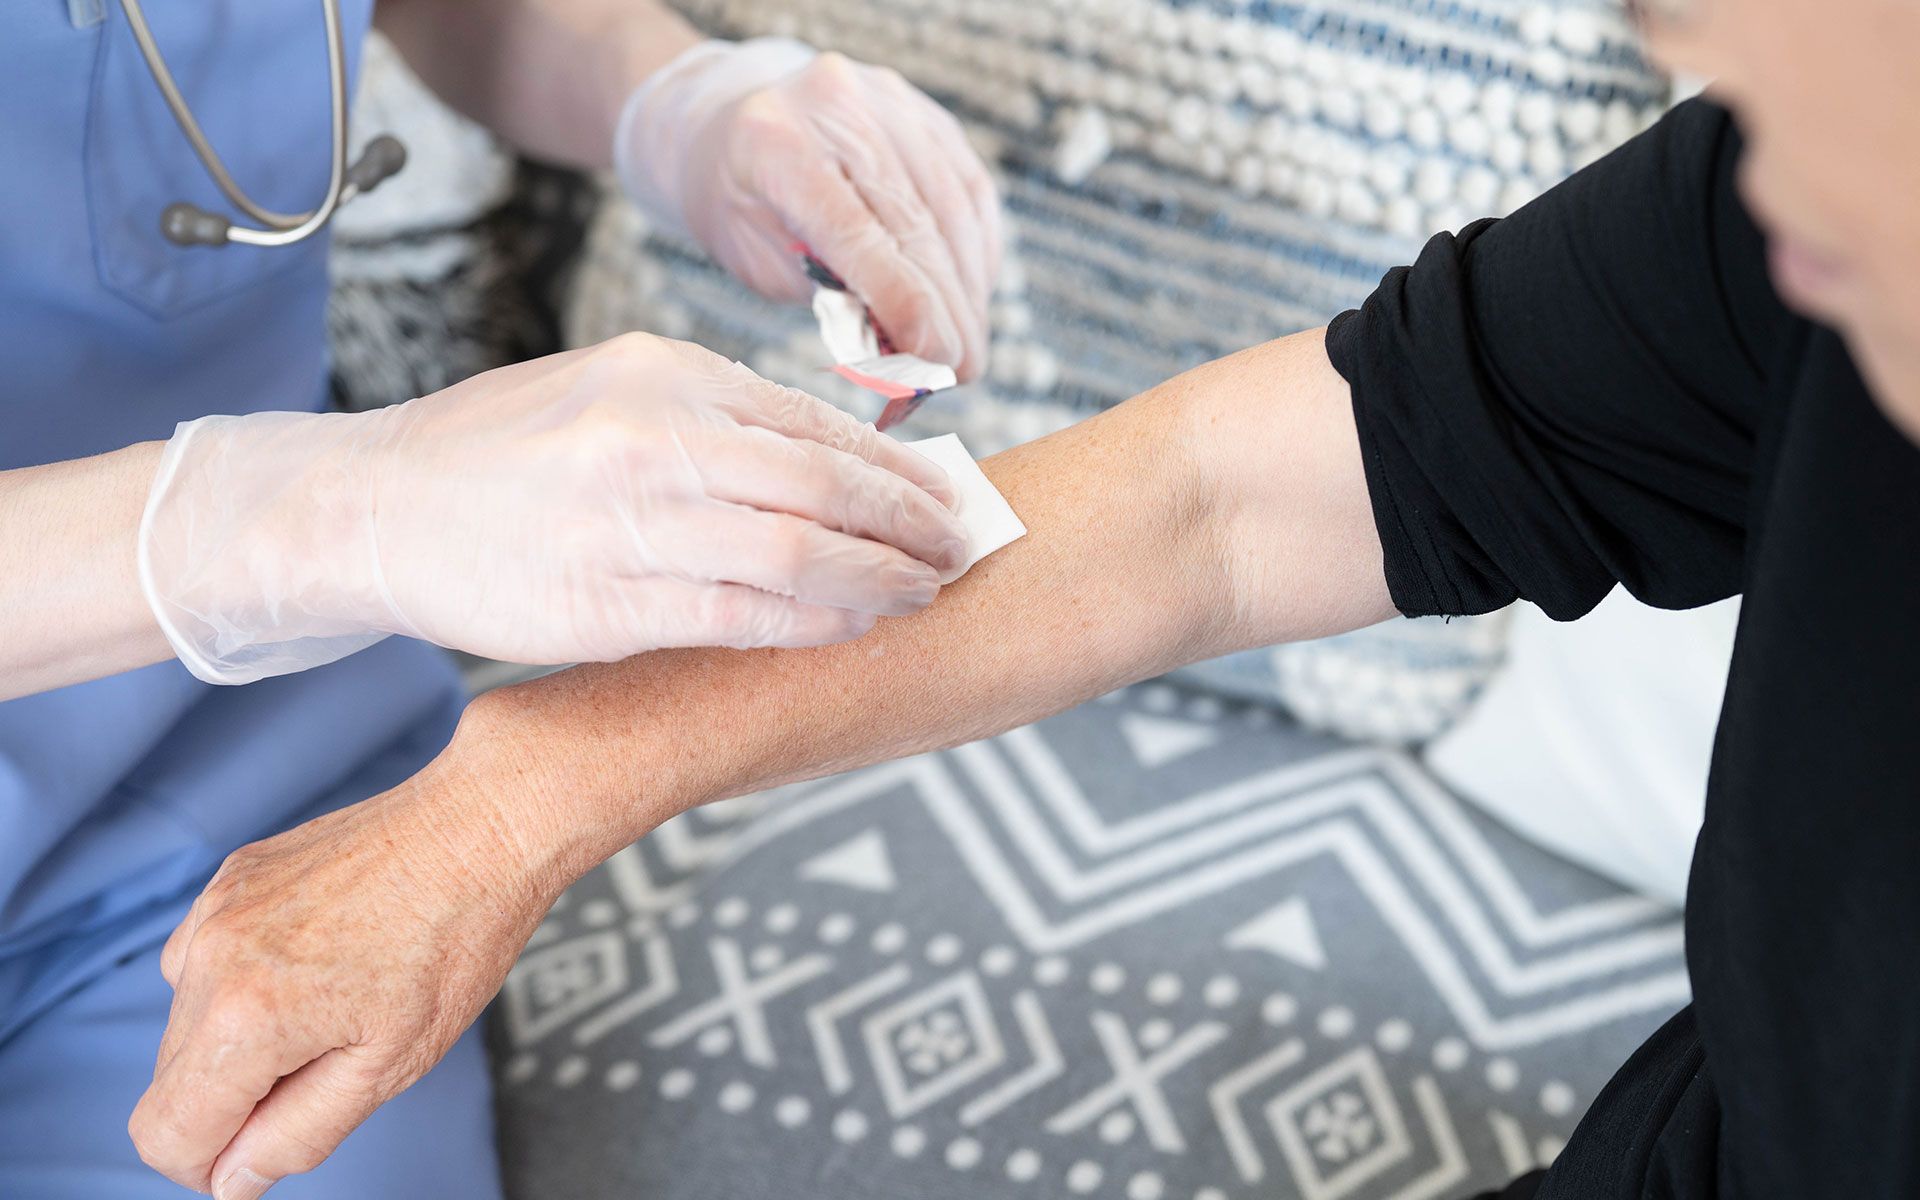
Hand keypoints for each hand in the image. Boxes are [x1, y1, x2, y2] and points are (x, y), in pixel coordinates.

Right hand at [127, 758, 550, 1197]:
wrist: (482, 827)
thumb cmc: (454, 944)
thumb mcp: (388, 1065)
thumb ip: (297, 1133)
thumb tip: (230, 1180)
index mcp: (243, 1019)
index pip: (165, 1134)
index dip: (210, 1161)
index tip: (265, 1143)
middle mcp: (210, 958)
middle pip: (174, 1078)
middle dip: (237, 1093)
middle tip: (332, 1056)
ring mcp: (215, 908)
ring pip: (187, 1016)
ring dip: (240, 1034)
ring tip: (334, 998)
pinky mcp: (232, 876)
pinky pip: (207, 955)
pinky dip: (246, 976)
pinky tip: (321, 954)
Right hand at [140, 333, 968, 682]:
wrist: (373, 507)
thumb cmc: (500, 454)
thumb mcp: (606, 391)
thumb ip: (710, 418)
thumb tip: (829, 459)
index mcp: (659, 372)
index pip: (812, 422)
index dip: (895, 467)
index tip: (945, 495)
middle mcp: (649, 436)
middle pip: (825, 482)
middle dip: (911, 522)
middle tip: (960, 548)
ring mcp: (625, 521)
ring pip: (797, 552)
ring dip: (880, 579)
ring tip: (925, 593)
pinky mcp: (602, 603)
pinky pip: (738, 616)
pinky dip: (812, 624)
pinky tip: (854, 630)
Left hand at [615, 38, 1001, 380]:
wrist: (728, 118)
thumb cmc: (740, 204)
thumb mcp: (759, 260)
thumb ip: (827, 295)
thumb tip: (911, 346)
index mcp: (776, 142)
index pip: (856, 233)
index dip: (905, 302)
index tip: (936, 360)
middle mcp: (838, 104)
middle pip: (914, 223)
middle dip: (946, 309)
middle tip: (962, 371)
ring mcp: (889, 98)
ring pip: (953, 209)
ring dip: (968, 288)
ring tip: (970, 346)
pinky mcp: (925, 111)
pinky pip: (969, 189)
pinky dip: (975, 251)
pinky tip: (972, 295)